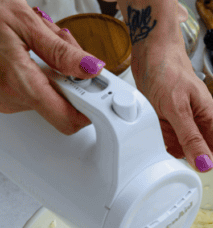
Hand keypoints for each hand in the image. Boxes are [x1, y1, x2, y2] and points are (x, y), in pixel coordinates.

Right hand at [0, 0, 104, 132]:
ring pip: (49, 98)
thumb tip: (91, 68)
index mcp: (19, 82)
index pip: (67, 119)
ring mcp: (6, 101)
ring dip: (55, 75)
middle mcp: (10, 99)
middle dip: (71, 80)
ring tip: (39, 47)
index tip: (99, 95)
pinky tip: (29, 55)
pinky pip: (33, 93)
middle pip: (61, 106)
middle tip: (67, 51)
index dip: (88, 109)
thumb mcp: (24, 21)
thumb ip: (60, 50)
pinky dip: (40, 75)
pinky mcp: (3, 97)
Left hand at [130, 38, 212, 174]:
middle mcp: (208, 132)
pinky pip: (178, 156)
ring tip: (182, 165)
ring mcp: (194, 135)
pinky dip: (172, 158)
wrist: (152, 57)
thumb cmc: (168, 72)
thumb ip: (190, 137)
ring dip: (187, 169)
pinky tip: (166, 153)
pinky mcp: (180, 136)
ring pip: (195, 164)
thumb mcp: (177, 106)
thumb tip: (204, 164)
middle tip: (211, 196)